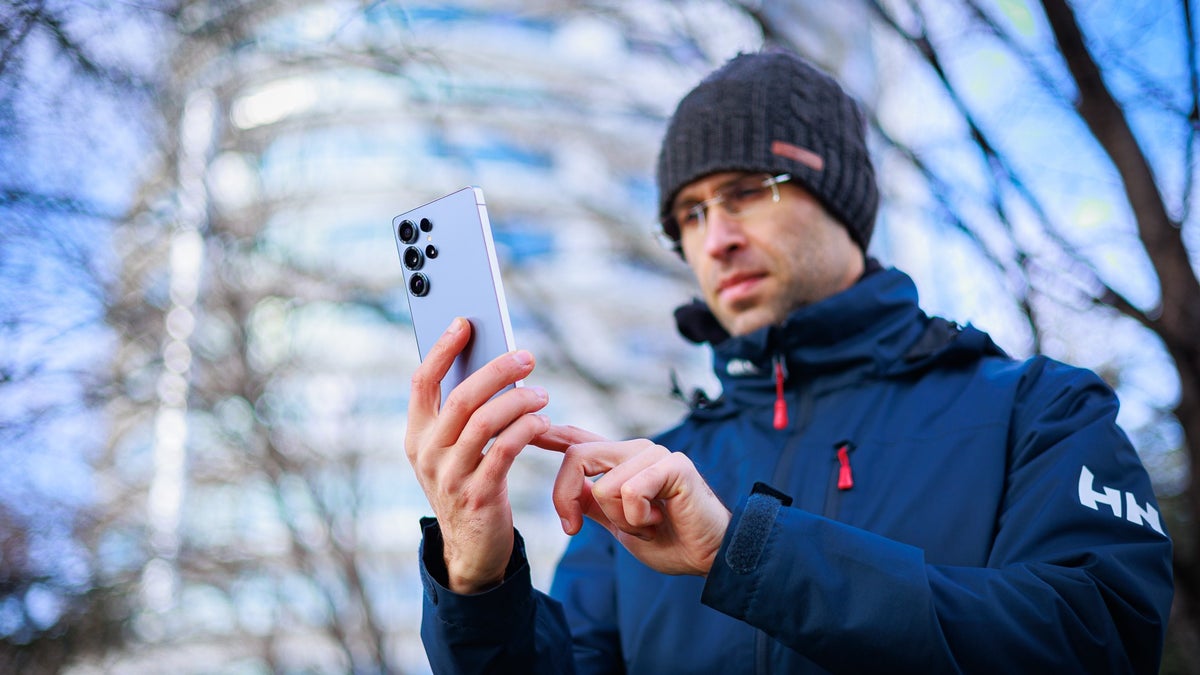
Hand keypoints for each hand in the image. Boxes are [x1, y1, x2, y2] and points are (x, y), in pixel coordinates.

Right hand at [405, 318, 550, 592]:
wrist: (471, 549)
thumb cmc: (467, 484)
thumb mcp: (452, 450)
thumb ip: (461, 414)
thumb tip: (492, 362)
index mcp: (416, 435)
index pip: (421, 382)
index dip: (442, 349)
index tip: (465, 322)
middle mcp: (427, 453)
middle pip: (461, 397)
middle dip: (496, 370)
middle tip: (526, 357)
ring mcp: (450, 476)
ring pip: (485, 422)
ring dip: (519, 401)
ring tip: (542, 393)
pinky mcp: (478, 495)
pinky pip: (504, 451)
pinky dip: (526, 429)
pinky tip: (541, 420)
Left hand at [533, 425, 730, 575]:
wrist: (709, 556)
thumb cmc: (669, 540)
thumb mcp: (618, 524)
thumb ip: (593, 504)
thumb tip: (570, 490)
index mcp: (620, 462)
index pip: (579, 440)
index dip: (549, 433)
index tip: (525, 427)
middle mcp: (635, 451)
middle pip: (576, 458)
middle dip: (565, 498)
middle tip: (573, 528)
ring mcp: (654, 454)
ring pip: (603, 485)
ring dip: (620, 520)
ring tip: (648, 523)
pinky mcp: (673, 465)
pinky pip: (630, 492)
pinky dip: (638, 519)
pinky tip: (660, 520)